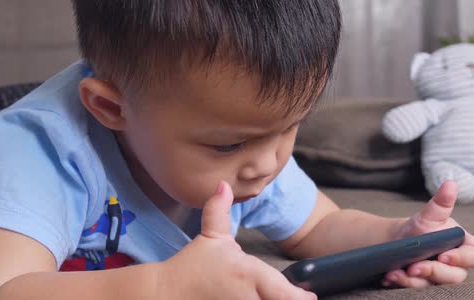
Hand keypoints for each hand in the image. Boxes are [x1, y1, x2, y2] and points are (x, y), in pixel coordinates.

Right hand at [158, 181, 315, 299]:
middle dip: (287, 299)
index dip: (299, 296)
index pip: (282, 290)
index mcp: (247, 273)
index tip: (310, 296)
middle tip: (299, 298)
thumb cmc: (192, 266)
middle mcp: (246, 297)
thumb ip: (218, 210)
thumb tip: (223, 184)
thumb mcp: (210, 237)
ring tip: (277, 299)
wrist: (164, 293)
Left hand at [383, 181, 473, 287]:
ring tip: (396, 272)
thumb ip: (441, 203)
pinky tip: (389, 276)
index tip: (444, 256)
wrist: (399, 239)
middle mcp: (456, 266)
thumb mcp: (430, 215)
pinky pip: (415, 288)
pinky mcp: (423, 284)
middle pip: (455, 276)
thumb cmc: (421, 227)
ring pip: (433, 285)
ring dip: (414, 281)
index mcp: (464, 247)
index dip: (462, 258)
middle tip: (415, 267)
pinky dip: (401, 282)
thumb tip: (450, 184)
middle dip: (434, 272)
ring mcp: (439, 278)